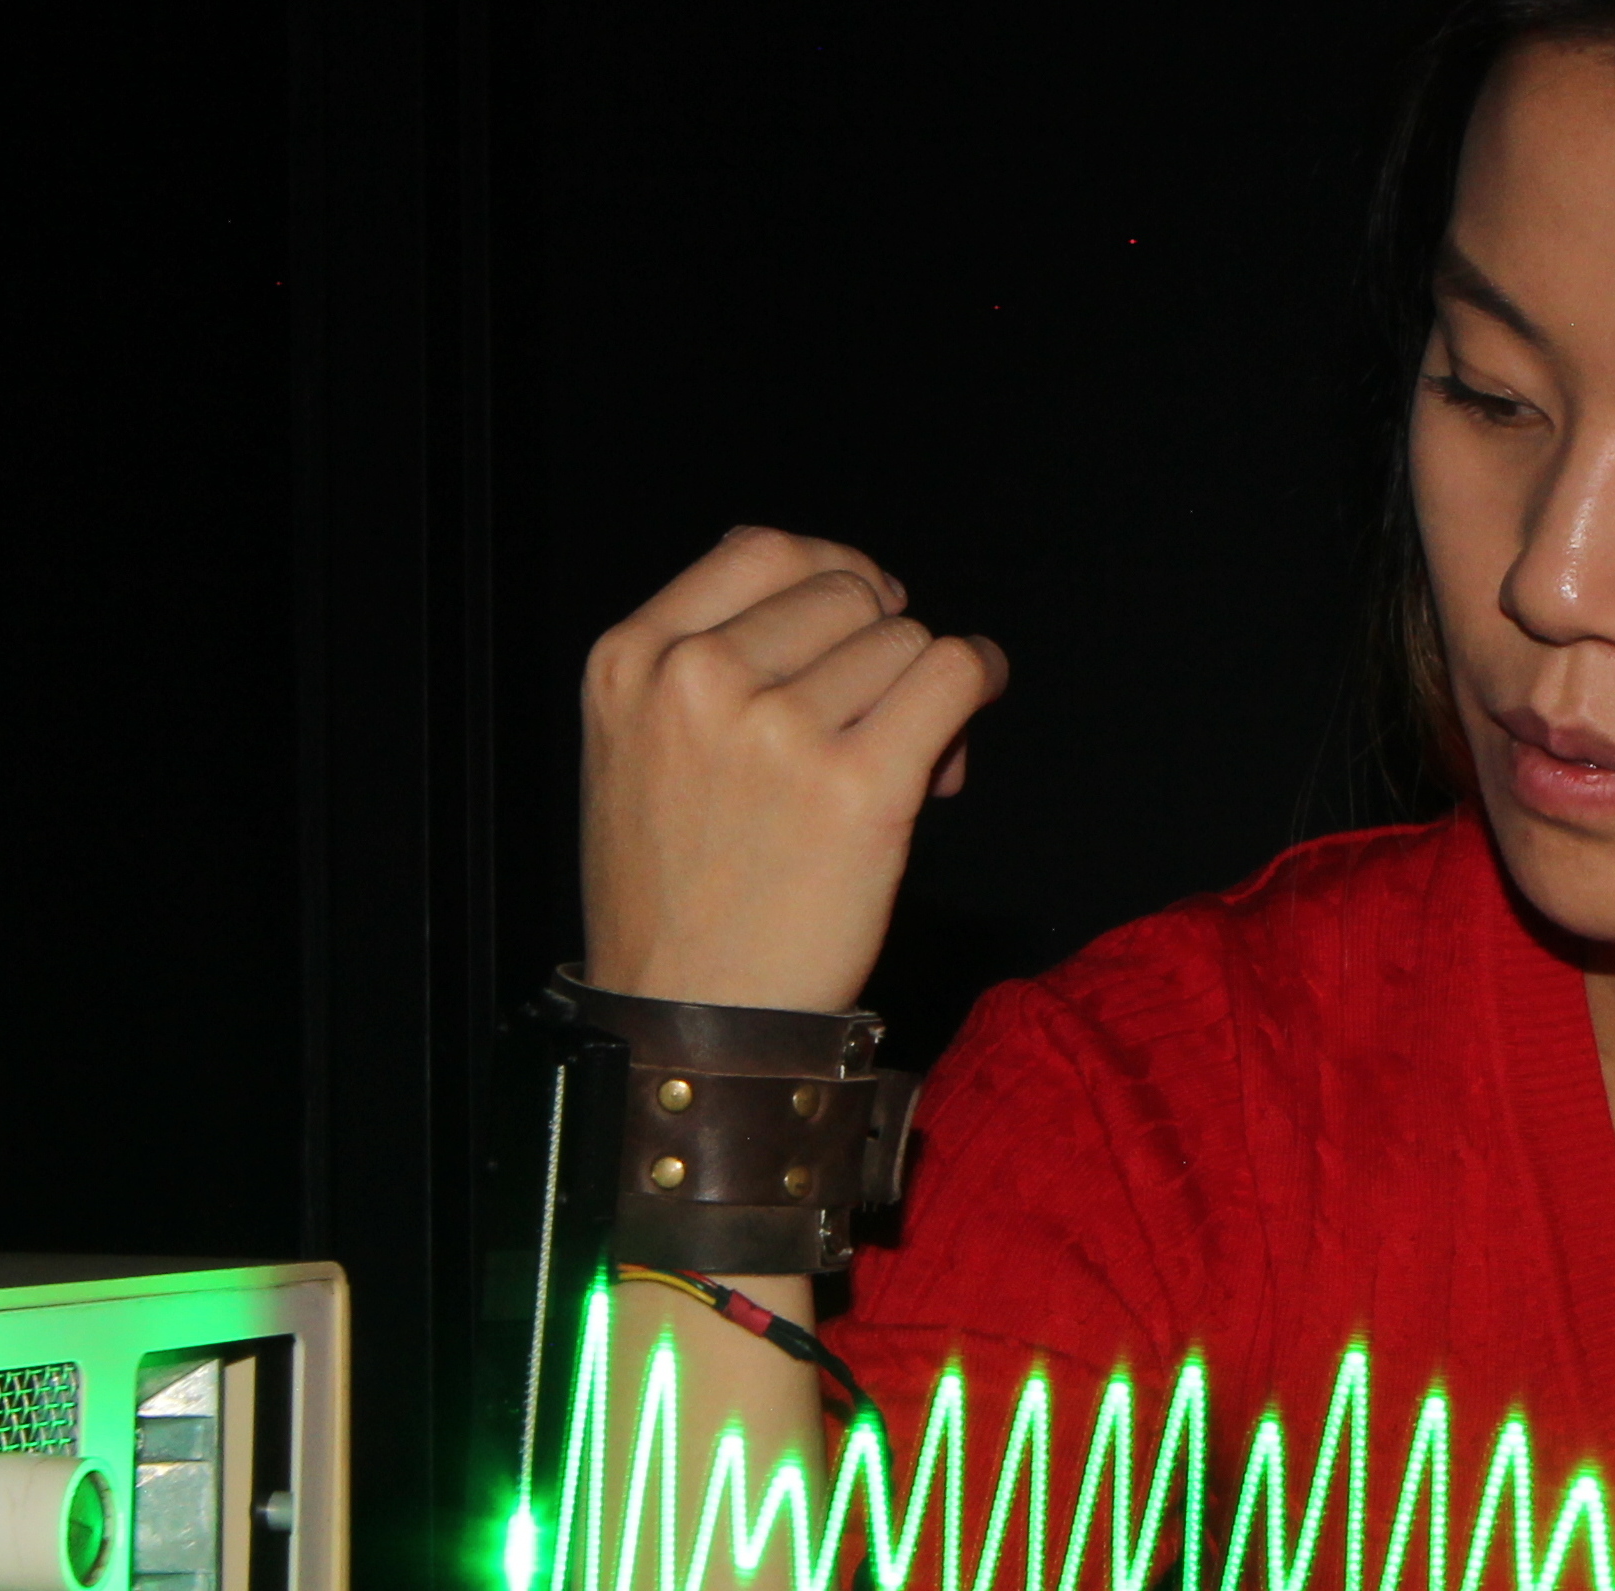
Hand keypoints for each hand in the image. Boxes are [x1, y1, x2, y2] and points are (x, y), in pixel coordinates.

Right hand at [578, 525, 1009, 1011]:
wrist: (690, 1015)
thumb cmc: (681, 894)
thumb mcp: (643, 749)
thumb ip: (712, 664)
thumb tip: (862, 606)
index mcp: (634, 661)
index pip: (763, 551)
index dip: (833, 575)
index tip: (863, 615)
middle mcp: (697, 680)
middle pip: (846, 595)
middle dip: (880, 646)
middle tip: (882, 722)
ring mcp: (776, 730)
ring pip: (904, 641)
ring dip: (924, 688)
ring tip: (904, 762)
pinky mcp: (857, 787)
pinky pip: (954, 674)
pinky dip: (980, 676)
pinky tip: (976, 702)